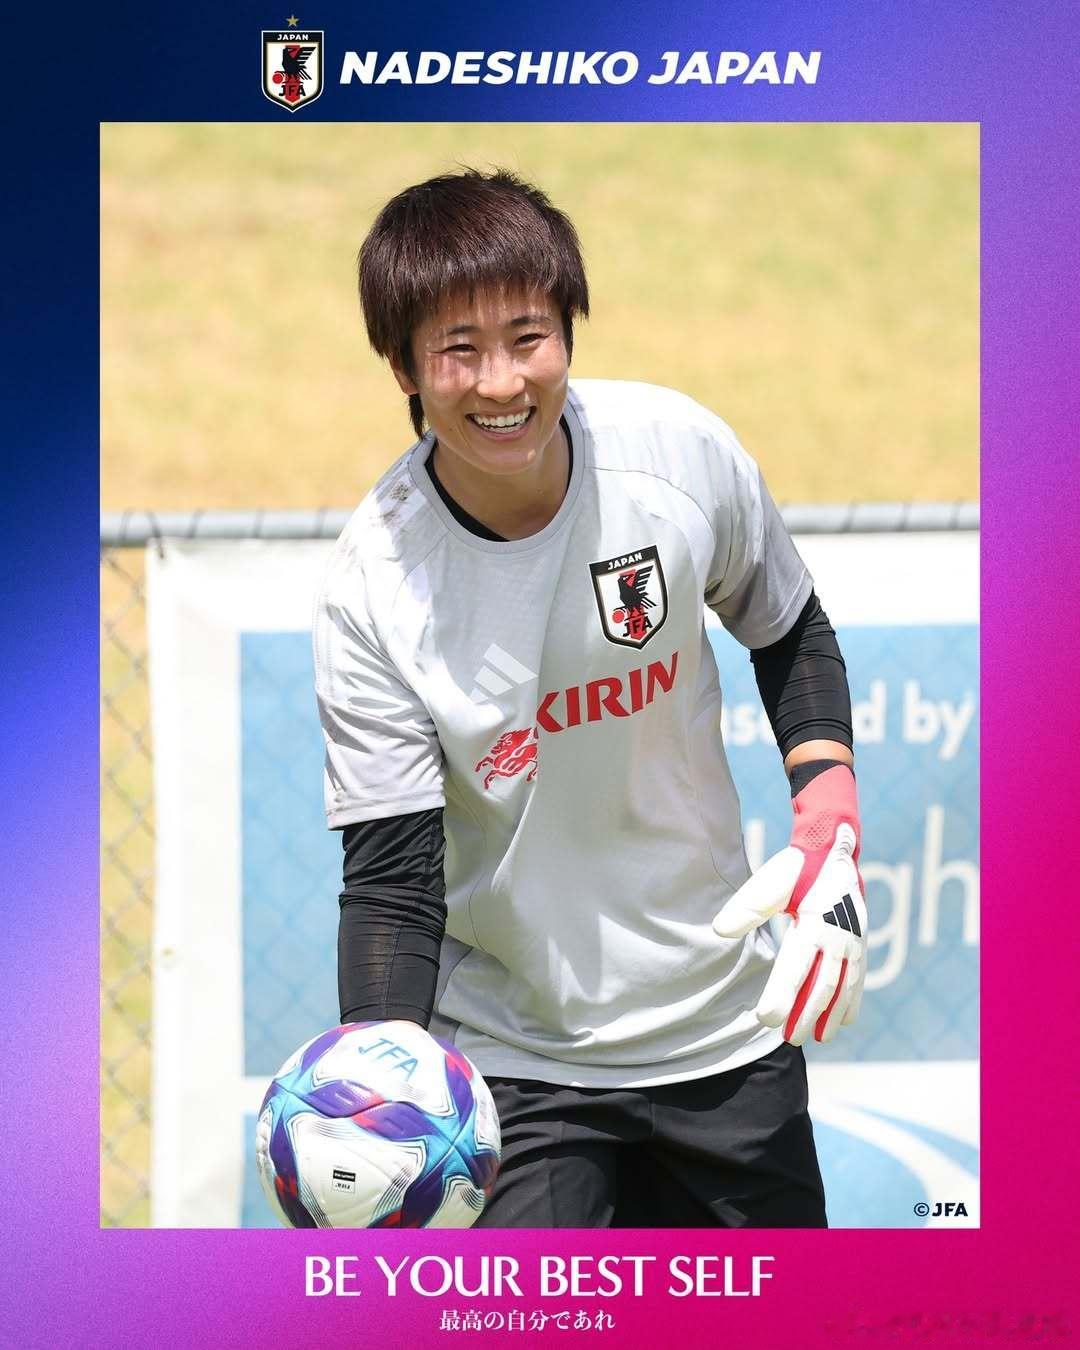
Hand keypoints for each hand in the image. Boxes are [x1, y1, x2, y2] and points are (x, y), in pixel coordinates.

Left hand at [713, 764, 866, 1045]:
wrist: (834, 849)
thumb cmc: (796, 868)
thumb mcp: (770, 881)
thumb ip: (747, 906)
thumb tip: (719, 929)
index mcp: (814, 924)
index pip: (795, 969)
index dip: (781, 996)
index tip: (765, 1019)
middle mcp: (838, 938)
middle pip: (820, 986)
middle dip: (804, 1014)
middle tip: (786, 1039)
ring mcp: (853, 943)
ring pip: (843, 988)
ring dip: (830, 1015)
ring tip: (815, 1038)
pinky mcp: (860, 944)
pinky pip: (859, 979)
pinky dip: (853, 1002)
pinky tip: (845, 1022)